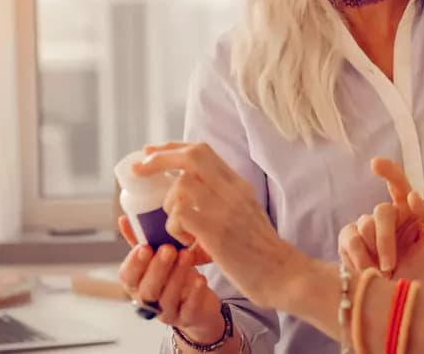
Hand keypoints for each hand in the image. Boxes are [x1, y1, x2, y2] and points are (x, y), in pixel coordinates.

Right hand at [117, 217, 224, 340]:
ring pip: (167, 298)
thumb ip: (140, 241)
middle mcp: (149, 301)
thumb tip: (124, 220)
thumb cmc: (173, 276)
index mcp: (137, 284)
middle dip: (157, 268)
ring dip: (177, 275)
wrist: (197, 304)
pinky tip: (200, 279)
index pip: (128, 276)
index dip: (134, 263)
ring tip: (187, 255)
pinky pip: (189, 308)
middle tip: (168, 249)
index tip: (145, 247)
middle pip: (147, 288)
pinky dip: (195, 294)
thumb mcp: (156, 258)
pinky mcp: (187, 318)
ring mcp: (168, 312)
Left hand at [132, 142, 309, 308]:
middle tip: (139, 169)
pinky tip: (186, 242)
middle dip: (159, 159)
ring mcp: (225, 209)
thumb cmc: (261, 250)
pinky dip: (174, 227)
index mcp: (238, 184)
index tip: (151, 152)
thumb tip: (187, 188)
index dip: (171, 148)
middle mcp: (233, 190)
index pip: (201, 151)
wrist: (284, 274)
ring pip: (181, 186)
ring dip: (169, 205)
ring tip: (178, 227)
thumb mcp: (246, 211)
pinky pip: (180, 215)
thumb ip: (222, 197)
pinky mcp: (217, 232)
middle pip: (191, 156)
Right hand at [338, 158, 423, 286]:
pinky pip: (351, 240)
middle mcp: (385, 215)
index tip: (375, 164)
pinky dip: (360, 259)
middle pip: (382, 211)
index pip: (398, 183)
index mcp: (408, 210)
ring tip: (384, 271)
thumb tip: (412, 196)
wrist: (401, 301)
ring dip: (376, 253)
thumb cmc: (421, 269)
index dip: (388, 171)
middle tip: (391, 265)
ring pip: (365, 225)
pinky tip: (368, 271)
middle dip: (386, 240)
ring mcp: (364, 227)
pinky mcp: (348, 241)